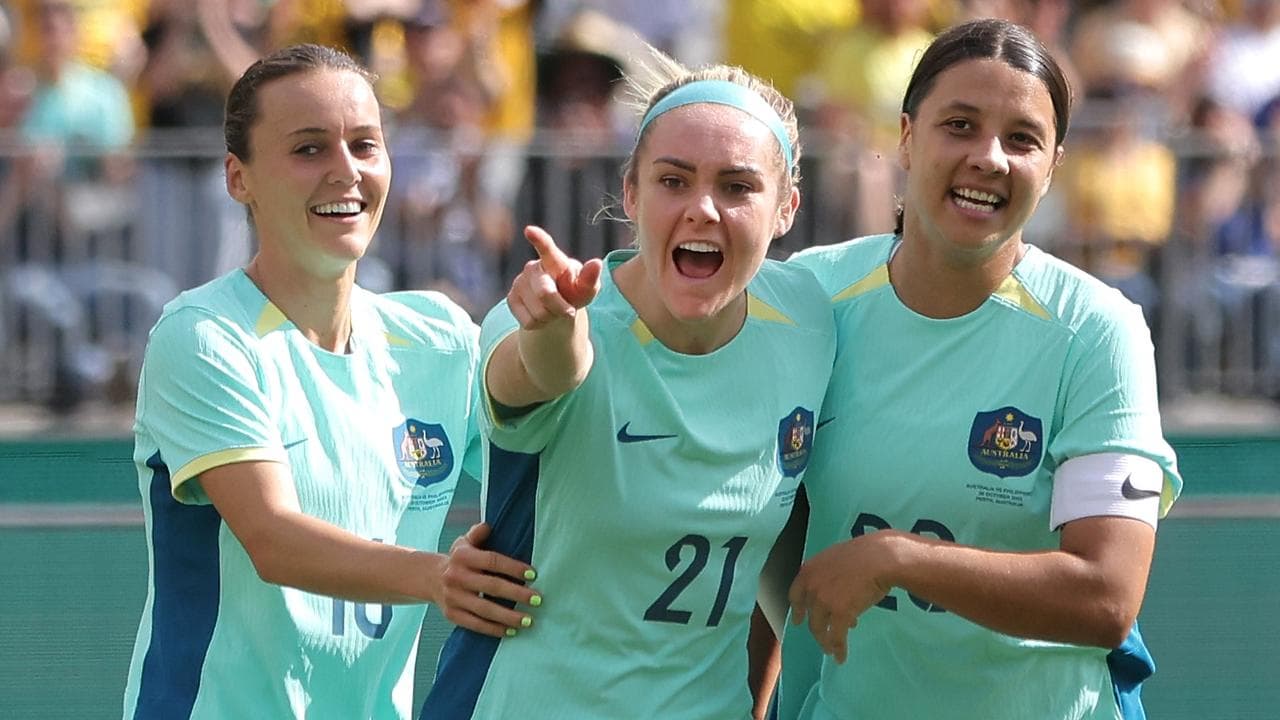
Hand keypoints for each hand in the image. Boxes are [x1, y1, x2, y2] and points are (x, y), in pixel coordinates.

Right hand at [436, 522, 541, 637]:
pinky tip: (511, 631)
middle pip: (491, 586)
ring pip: (484, 609)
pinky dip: (494, 629)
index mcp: (462, 557)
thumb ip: (477, 533)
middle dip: (517, 594)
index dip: (512, 567)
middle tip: (538, 599)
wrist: (430, 578)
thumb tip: (487, 526)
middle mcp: (456, 577)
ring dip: (508, 616)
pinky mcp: (452, 615)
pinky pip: (475, 624)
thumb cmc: (458, 559)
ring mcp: (453, 598)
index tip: (532, 574)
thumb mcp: (464, 542)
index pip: (491, 561)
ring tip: (528, 620)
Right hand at [507, 225, 601, 328]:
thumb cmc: (574, 293)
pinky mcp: (511, 298)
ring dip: (551, 317)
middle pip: (545, 293)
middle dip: (560, 308)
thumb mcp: (586, 289)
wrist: (557, 309)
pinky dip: (540, 325)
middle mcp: (533, 267)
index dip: (539, 240)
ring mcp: (520, 282)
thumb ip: (590, 278)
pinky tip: (541, 315)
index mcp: (554, 260)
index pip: (547, 248)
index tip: (530, 231)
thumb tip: (596, 263)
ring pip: (538, 312)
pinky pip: (528, 321)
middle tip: (569, 311)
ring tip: (553, 310)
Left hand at [788, 532, 898, 664]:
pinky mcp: (839, 613)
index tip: (798, 620)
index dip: (797, 610)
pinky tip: (841, 657)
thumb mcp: (836, 559)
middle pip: (809, 615)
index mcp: (809, 571)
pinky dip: (838, 649)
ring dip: (826, 642)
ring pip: (819, 629)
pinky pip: (836, 637)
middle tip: (821, 637)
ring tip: (832, 649)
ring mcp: (824, 600)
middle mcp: (811, 586)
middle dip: (816, 629)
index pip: (796, 595)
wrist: (881, 558)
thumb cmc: (865, 555)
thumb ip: (828, 576)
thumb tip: (835, 593)